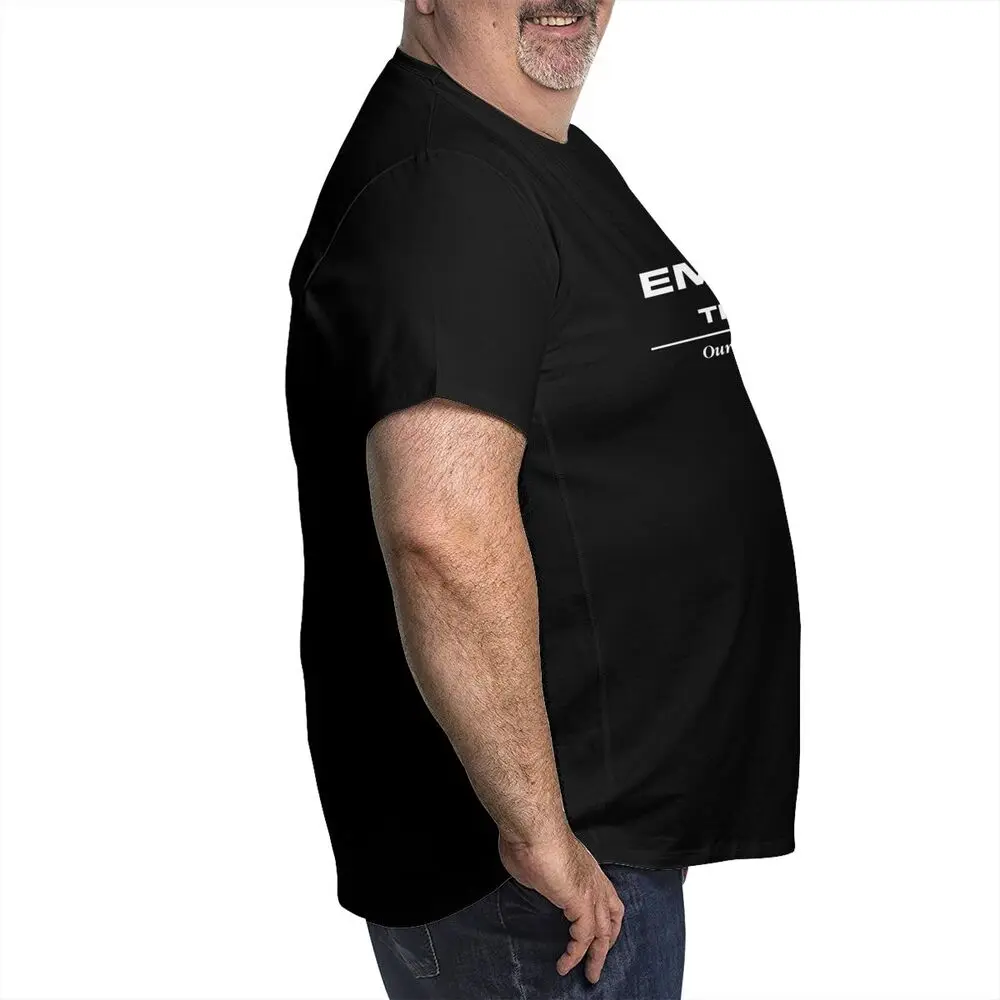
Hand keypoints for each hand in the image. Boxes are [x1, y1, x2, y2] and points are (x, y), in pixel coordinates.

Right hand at [498, 825, 624, 983]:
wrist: (534, 829)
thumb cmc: (533, 838)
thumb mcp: (542, 864)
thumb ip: (545, 878)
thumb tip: (538, 882)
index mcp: (587, 869)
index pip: (609, 899)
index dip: (608, 921)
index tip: (602, 938)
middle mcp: (595, 880)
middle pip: (611, 920)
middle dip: (606, 946)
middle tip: (597, 966)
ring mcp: (591, 891)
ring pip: (602, 932)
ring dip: (595, 957)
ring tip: (587, 975)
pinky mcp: (582, 902)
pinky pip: (584, 937)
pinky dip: (576, 954)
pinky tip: (566, 963)